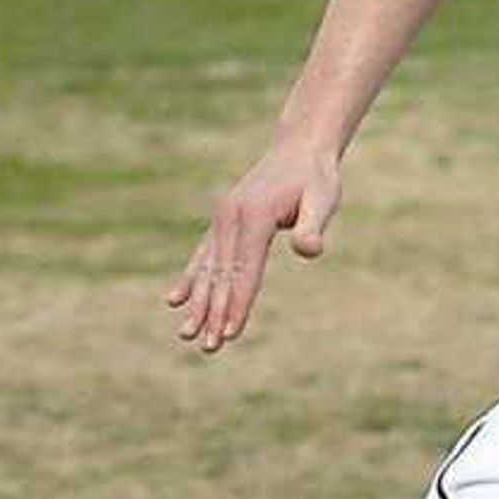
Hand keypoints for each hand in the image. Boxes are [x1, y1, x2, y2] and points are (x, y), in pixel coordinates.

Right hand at [165, 137, 342, 355]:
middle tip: (208, 348)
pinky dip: (190, 280)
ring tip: (188, 336)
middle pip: (220, 275)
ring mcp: (221, 221)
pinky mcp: (222, 224)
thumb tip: (309, 250)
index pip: (245, 270)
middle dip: (213, 313)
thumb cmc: (315, 178)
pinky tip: (175, 302)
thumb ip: (314, 226)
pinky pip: (202, 257)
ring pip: (207, 270)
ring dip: (198, 304)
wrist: (299, 150)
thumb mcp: (323, 198)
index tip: (231, 332)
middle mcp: (229, 219)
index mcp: (253, 216)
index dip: (238, 302)